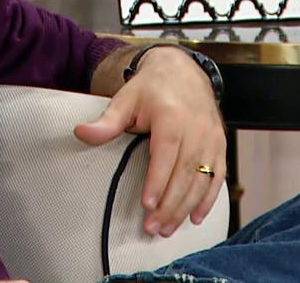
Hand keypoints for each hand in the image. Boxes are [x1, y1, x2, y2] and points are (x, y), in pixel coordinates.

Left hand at [72, 47, 225, 237]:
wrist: (182, 70)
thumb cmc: (151, 88)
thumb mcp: (125, 100)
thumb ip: (106, 122)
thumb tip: (80, 132)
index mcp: (171, 117)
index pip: (166, 154)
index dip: (158, 181)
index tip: (147, 205)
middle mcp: (196, 129)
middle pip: (185, 173)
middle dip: (169, 204)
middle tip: (153, 228)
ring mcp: (211, 138)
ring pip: (202, 180)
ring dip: (186, 208)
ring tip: (167, 228)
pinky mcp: (219, 145)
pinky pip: (217, 177)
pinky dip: (208, 199)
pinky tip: (195, 217)